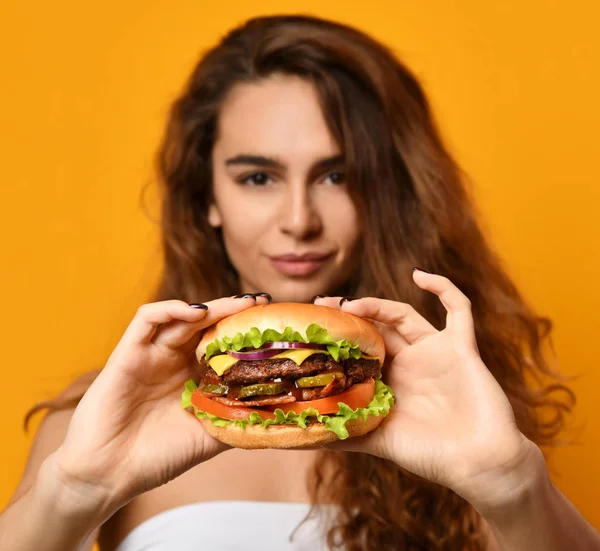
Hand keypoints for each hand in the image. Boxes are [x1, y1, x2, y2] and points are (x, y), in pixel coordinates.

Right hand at [51, 295, 263, 511]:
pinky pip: (146, 319)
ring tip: (240, 304)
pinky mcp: (127, 352)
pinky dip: (170, 309)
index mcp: (193, 375)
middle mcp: (174, 359)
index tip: (273, 323)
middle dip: (235, 310)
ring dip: (212, 307)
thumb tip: (277, 411)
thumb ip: (236, 419)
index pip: (222, 341)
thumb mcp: (209, 436)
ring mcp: (151, 353)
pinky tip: (195, 313)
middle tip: (261, 302)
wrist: (110, 475)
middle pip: (207, 323)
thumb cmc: (159, 457)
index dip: (245, 330)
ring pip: (183, 316)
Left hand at [319, 270, 539, 512]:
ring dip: (378, 304)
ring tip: (350, 303)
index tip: (312, 326)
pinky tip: (419, 276)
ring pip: (403, 315)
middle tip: (322, 306)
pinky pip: (459, 310)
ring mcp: (435, 352)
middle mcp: (410, 362)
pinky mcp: (462, 347)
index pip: (360, 348)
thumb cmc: (431, 456)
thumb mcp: (378, 441)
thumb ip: (345, 435)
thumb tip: (303, 439)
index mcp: (391, 381)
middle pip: (376, 327)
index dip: (339, 335)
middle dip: (350, 314)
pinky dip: (443, 288)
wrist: (480, 465)